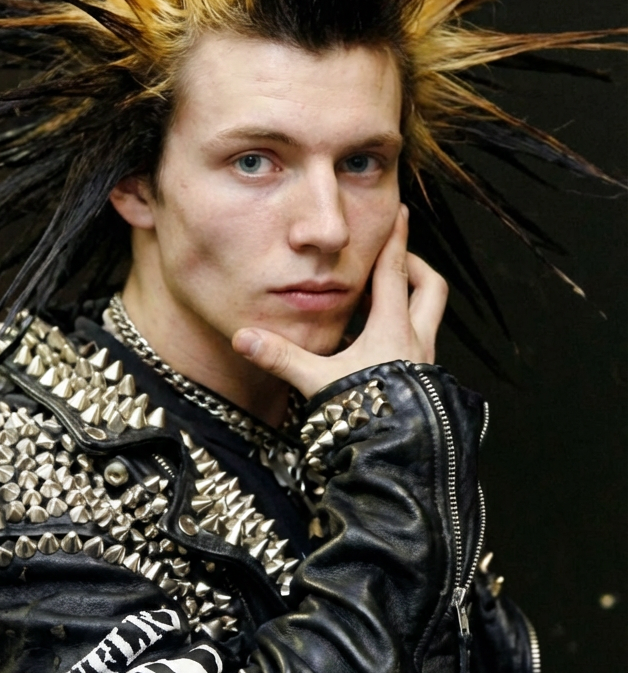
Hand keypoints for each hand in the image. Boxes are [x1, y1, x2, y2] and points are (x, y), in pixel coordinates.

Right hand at [232, 206, 447, 398]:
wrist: (397, 458)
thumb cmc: (365, 417)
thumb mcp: (317, 382)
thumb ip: (282, 357)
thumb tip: (243, 337)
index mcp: (392, 329)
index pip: (394, 272)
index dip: (395, 240)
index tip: (401, 213)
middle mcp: (416, 342)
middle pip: (430, 288)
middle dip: (415, 267)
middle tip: (394, 260)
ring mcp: (424, 364)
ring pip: (428, 318)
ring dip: (410, 301)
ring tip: (381, 299)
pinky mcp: (424, 384)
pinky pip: (418, 346)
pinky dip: (403, 334)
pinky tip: (379, 347)